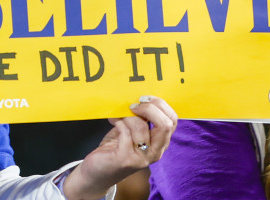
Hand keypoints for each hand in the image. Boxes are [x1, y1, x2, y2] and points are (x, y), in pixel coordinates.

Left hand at [61, 96, 177, 199]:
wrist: (97, 172)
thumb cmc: (115, 148)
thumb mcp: (131, 132)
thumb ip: (139, 119)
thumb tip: (137, 97)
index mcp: (160, 143)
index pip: (172, 121)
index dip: (160, 105)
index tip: (144, 97)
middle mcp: (155, 152)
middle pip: (165, 125)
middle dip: (149, 108)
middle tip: (133, 104)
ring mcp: (142, 157)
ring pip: (142, 127)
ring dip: (127, 115)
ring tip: (117, 114)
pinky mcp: (126, 158)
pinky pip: (125, 132)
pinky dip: (118, 121)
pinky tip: (112, 120)